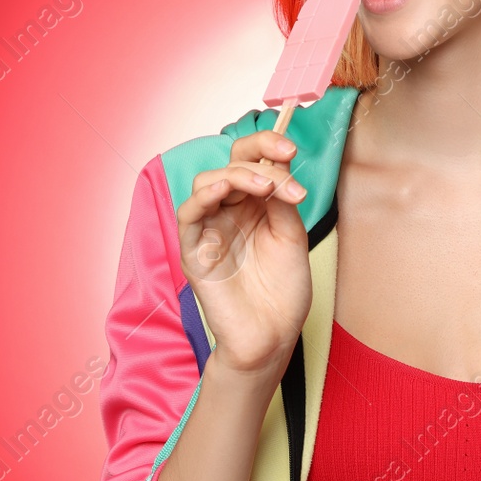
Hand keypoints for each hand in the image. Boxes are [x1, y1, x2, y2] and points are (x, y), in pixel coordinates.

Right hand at [175, 129, 311, 377]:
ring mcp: (210, 229)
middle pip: (231, 163)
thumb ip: (281, 200)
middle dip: (258, 154)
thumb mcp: (291, 236)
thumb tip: (276, 166)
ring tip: (266, 187)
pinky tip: (223, 190)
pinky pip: (188, 214)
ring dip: (237, 174)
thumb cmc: (283, 291)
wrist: (273, 335)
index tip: (292, 149)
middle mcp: (230, 211)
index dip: (268, 145)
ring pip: (207, 182)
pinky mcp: (194, 250)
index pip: (253, 160)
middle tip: (285, 163)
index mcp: (254, 204)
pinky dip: (203, 196)